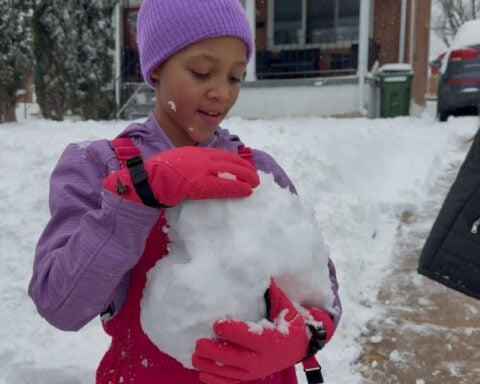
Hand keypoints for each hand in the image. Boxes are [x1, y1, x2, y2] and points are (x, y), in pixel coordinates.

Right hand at [103, 147, 259, 205]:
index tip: (245, 166)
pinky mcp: (198, 183)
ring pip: (228, 172)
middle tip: (256, 176)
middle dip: (244, 169)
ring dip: (244, 178)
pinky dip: (235, 188)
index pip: (221, 155)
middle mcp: (200, 158)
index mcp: (195, 153)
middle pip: (228, 162)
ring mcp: (200, 170)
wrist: (147, 180)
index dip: (235, 161)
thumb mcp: (179, 163)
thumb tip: (203, 173)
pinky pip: (221, 186)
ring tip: (255, 183)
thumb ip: (192, 165)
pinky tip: (246, 191)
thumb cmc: (160, 175)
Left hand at [192, 279, 333, 383]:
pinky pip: (233, 382)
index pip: (250, 336)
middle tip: (199, 343)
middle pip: (236, 358)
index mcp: (272, 340)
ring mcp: (257, 370)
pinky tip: (203, 374)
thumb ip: (272, 290)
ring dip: (211, 366)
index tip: (217, 324)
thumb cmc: (290, 321)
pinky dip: (217, 381)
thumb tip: (261, 271)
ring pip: (231, 372)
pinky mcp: (252, 376)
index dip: (233, 331)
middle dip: (216, 351)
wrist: (301, 345)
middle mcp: (264, 359)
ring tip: (195, 357)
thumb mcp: (284, 304)